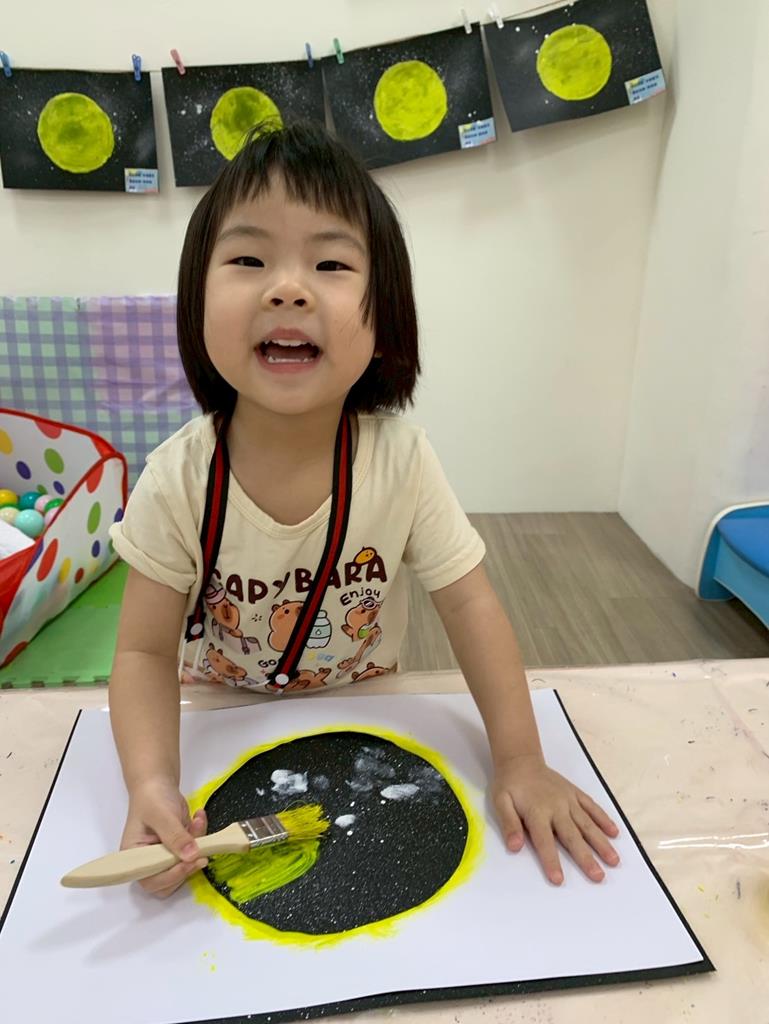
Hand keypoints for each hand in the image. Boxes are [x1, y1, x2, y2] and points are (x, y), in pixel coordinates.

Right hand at [120, 778, 207, 897]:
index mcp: (134, 857)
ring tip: (197, 823)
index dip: (171, 876)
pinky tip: (198, 818)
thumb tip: (190, 856)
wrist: (159, 784)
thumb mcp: (161, 815)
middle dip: (187, 867)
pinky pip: (194, 852)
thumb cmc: (152, 798)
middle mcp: (149, 861)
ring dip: (197, 849)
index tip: (190, 862)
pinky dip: (201, 837)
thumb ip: (175, 836)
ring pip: (185, 867)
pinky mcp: (180, 849)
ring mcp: (165, 856)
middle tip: (201, 851)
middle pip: (169, 881)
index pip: (150, 879)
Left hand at [492, 754, 619, 884]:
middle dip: (586, 857)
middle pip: (572, 836)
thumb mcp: (500, 802)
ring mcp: (569, 800)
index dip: (551, 861)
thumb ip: (509, 824)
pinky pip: (592, 807)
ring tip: (614, 860)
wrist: (521, 760)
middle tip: (599, 876)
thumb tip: (514, 846)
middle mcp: (556, 807)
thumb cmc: (510, 785)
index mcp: (536, 812)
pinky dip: (604, 819)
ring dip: (601, 842)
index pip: (544, 841)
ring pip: (587, 824)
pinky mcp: (575, 794)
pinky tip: (614, 832)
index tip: (559, 880)